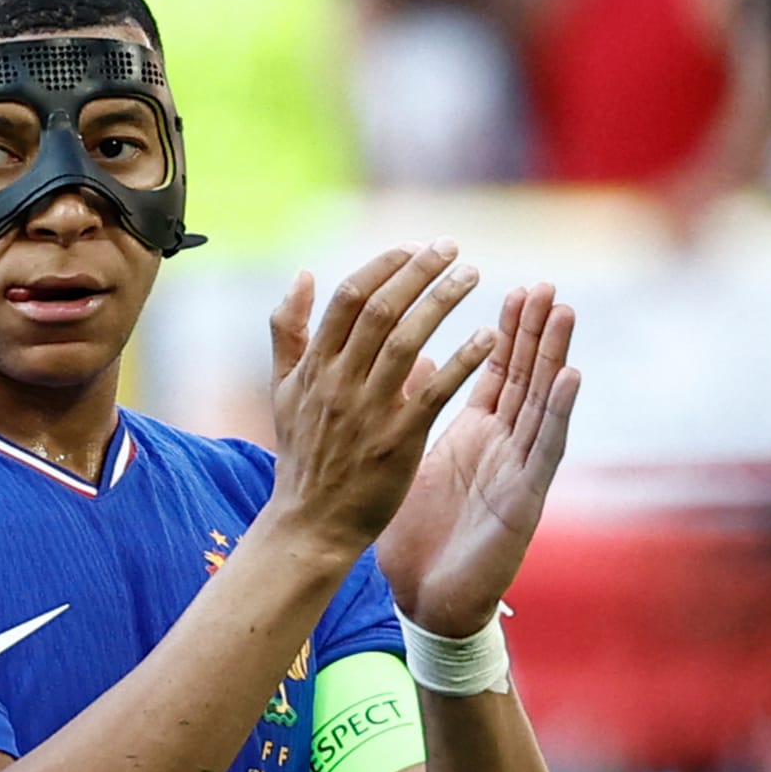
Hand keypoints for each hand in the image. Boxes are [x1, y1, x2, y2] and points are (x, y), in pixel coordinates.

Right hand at [266, 241, 495, 556]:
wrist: (311, 523)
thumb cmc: (303, 455)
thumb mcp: (283, 390)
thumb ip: (287, 332)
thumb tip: (301, 275)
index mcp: (313, 366)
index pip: (348, 298)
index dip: (383, 267)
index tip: (412, 248)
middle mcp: (338, 382)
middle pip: (381, 310)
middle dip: (418, 272)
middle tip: (451, 248)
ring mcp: (368, 411)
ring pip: (408, 341)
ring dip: (443, 302)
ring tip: (472, 276)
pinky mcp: (398, 441)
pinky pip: (434, 391)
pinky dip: (461, 361)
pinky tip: (487, 337)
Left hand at [376, 283, 579, 636]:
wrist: (425, 599)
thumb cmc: (416, 534)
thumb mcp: (409, 457)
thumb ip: (415, 407)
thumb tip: (416, 358)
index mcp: (474, 433)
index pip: (496, 370)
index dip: (506, 330)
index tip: (512, 286)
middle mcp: (503, 445)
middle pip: (525, 377)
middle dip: (535, 331)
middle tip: (546, 284)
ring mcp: (517, 470)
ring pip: (542, 404)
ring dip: (554, 357)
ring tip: (564, 312)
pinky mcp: (524, 500)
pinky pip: (544, 449)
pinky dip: (558, 412)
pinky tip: (570, 377)